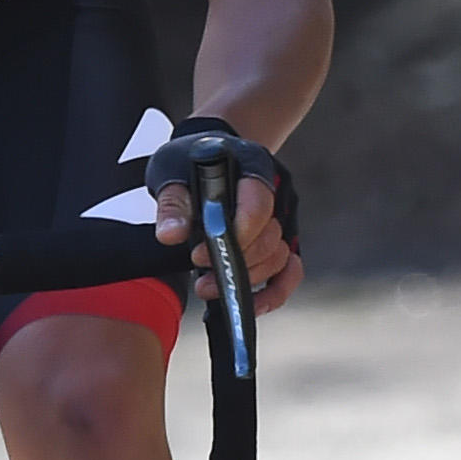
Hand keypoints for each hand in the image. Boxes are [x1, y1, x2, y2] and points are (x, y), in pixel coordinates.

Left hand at [145, 117, 302, 314]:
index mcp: (254, 166)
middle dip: (236, 263)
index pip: (258, 204)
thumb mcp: (171, 171)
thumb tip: (170, 236)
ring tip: (208, 288)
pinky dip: (275, 292)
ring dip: (248, 279)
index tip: (200, 255)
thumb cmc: (189, 160)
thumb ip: (172, 204)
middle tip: (200, 276)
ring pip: (280, 256)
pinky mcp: (280, 239)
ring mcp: (282, 217)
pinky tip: (252, 304)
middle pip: (271, 236)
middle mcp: (277, 191)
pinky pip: (290, 271)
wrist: (207, 154)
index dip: (236, 235)